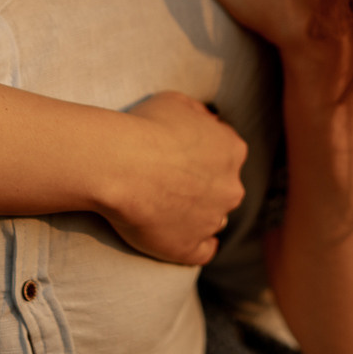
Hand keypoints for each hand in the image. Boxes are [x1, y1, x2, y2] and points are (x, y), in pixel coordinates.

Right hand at [98, 91, 247, 265]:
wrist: (120, 164)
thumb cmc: (144, 128)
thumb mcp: (176, 102)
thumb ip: (199, 114)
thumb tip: (207, 120)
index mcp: (232, 150)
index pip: (227, 153)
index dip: (204, 154)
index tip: (181, 156)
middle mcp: (231, 186)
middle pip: (223, 188)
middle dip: (204, 186)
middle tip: (170, 181)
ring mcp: (212, 219)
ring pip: (213, 218)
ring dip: (197, 214)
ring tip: (165, 208)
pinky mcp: (190, 247)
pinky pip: (202, 251)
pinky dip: (194, 245)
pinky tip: (179, 238)